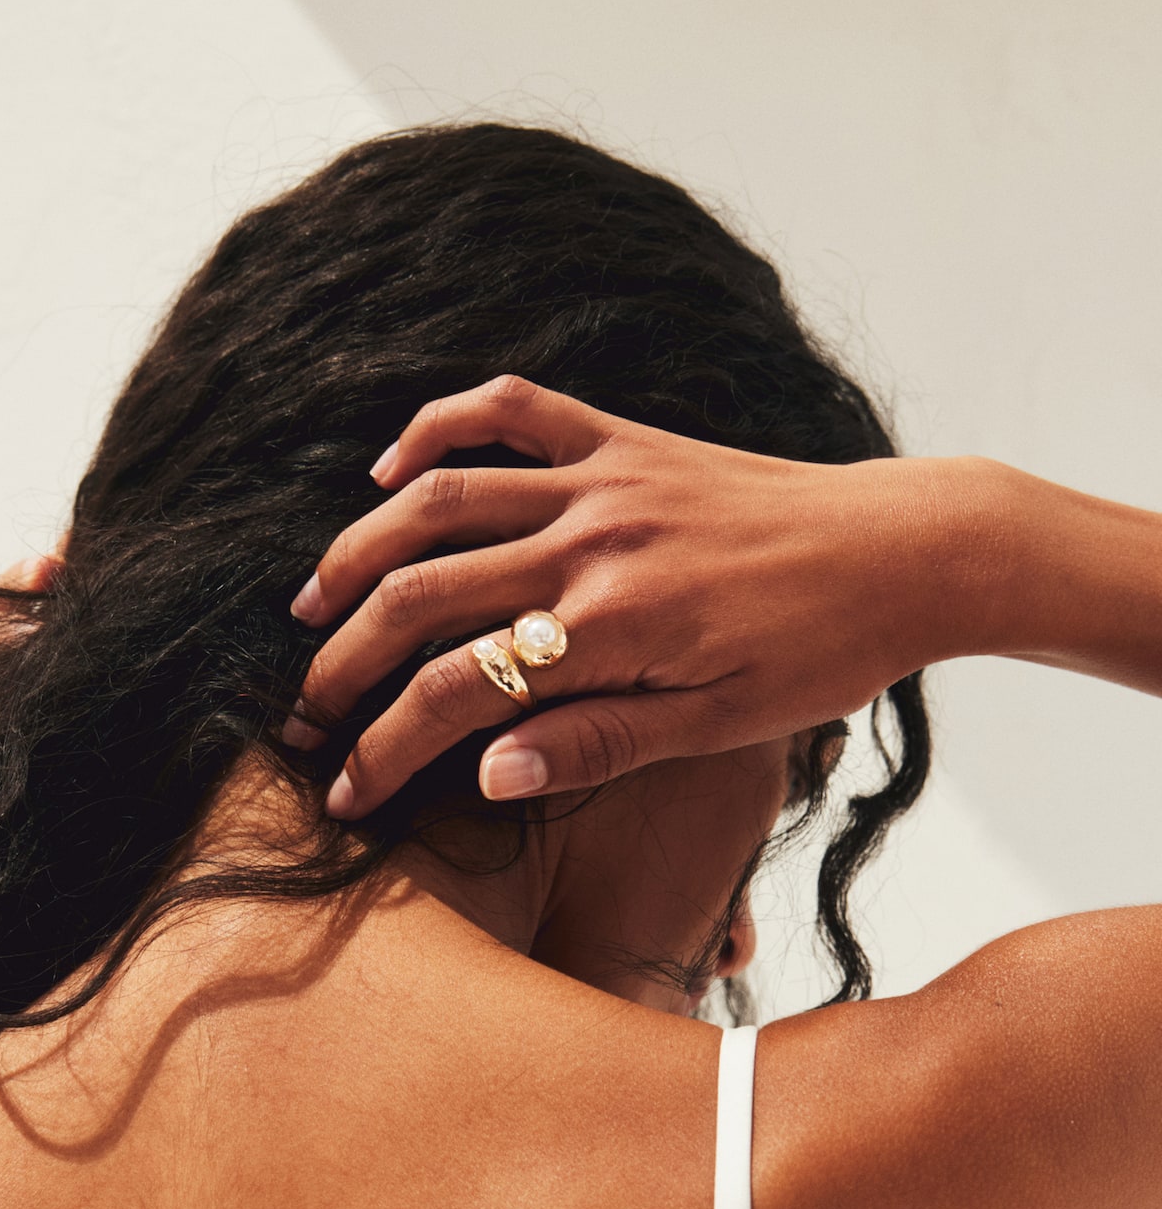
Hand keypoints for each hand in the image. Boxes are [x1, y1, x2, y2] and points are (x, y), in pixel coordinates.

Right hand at [289, 377, 984, 815]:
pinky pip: (509, 412)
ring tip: (309, 605)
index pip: (458, 694)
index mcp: (612, 631)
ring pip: (438, 501)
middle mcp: (591, 544)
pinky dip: (437, 428)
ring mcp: (603, 480)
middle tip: (304, 712)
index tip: (345, 796)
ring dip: (358, 552)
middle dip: (344, 660)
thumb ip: (596, 745)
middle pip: (422, 597)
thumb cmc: (819, 654)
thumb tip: (487, 776)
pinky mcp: (623, 440)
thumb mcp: (716, 728)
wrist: (903, 550)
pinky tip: (389, 468)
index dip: (385, 749)